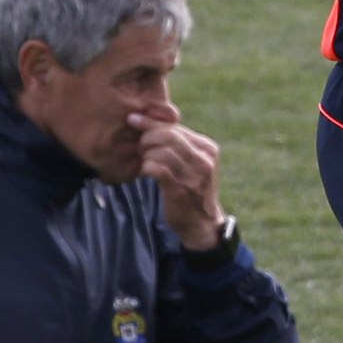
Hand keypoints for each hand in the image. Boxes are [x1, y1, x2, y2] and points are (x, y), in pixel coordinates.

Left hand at [128, 108, 225, 250]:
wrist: (202, 223)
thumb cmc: (193, 189)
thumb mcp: (195, 162)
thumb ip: (181, 144)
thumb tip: (152, 122)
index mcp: (208, 148)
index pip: (176, 127)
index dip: (151, 122)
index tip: (133, 119)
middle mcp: (204, 160)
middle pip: (168, 135)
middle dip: (147, 137)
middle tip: (139, 146)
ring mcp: (194, 175)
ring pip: (161, 151)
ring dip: (146, 155)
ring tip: (143, 161)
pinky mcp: (180, 190)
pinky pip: (156, 169)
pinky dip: (146, 167)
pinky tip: (144, 172)